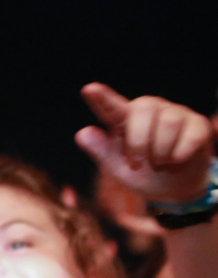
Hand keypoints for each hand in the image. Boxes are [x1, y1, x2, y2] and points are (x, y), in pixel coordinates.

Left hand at [76, 83, 213, 204]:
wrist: (173, 187)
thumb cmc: (141, 172)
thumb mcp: (117, 167)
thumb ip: (100, 150)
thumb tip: (82, 133)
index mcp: (124, 120)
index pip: (111, 107)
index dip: (101, 98)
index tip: (88, 89)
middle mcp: (150, 110)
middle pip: (143, 109)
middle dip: (138, 142)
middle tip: (138, 163)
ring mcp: (175, 114)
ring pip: (168, 123)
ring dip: (160, 153)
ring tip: (158, 163)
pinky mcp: (196, 124)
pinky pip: (189, 136)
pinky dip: (178, 157)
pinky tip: (176, 161)